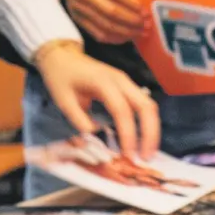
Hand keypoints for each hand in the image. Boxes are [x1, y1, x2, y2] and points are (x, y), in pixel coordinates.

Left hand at [36, 42, 159, 159]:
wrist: (63, 56)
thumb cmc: (62, 77)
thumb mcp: (64, 101)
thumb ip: (79, 120)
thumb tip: (96, 136)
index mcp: (104, 82)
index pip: (122, 110)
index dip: (127, 134)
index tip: (127, 155)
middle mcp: (121, 81)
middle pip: (146, 107)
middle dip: (150, 134)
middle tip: (146, 158)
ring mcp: (127, 83)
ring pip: (149, 106)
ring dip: (152, 130)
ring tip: (147, 153)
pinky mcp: (128, 87)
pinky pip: (144, 106)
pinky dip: (146, 124)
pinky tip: (142, 140)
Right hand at [64, 0, 146, 43]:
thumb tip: (136, 7)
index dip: (131, 4)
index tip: (144, 11)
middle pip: (110, 11)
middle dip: (131, 20)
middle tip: (145, 25)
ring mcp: (76, 7)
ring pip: (105, 25)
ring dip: (126, 32)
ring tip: (139, 33)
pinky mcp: (77, 19)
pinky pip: (98, 34)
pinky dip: (115, 38)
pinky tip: (126, 37)